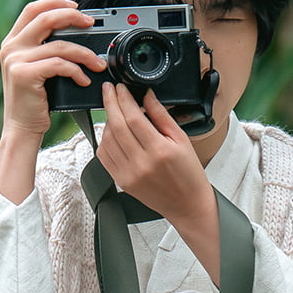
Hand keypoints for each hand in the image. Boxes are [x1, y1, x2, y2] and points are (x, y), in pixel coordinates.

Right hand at [0, 0, 105, 203]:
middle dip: (73, 17)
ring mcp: (15, 60)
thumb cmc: (35, 100)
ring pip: (60, 45)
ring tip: (98, 64)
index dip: (55, 2)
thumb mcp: (37, 68)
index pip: (33, 9)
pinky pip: (59, 64)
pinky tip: (84, 80)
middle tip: (91, 23)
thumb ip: (47, 48)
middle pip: (46, 18)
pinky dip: (77, 71)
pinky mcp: (24, 74)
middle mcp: (11, 47)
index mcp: (13, 41)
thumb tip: (77, 32)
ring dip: (85, 54)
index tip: (76, 6)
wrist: (22, 127)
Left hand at [98, 84, 221, 282]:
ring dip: (107, 121)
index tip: (120, 88)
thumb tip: (146, 95)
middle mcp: (141, 163)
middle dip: (110, 103)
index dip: (123, 99)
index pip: (133, 117)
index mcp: (159, 151)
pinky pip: (104, 156)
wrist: (187, 204)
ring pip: (106, 140)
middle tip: (109, 90)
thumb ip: (161, 116)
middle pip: (116, 126)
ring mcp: (128, 174)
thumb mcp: (182, 139)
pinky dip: (104, 140)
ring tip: (114, 111)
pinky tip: (112, 132)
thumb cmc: (189, 174)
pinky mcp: (121, 181)